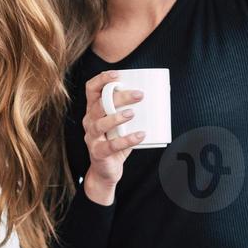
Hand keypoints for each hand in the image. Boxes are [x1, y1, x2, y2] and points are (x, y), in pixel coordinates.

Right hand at [82, 71, 144, 188]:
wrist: (105, 172)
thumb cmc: (115, 143)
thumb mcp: (121, 125)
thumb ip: (130, 111)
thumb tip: (158, 98)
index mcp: (93, 111)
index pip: (91, 89)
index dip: (102, 80)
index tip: (117, 75)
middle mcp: (89, 122)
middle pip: (99, 105)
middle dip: (118, 97)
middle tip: (139, 95)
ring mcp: (91, 138)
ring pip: (99, 124)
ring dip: (116, 117)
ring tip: (132, 113)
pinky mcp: (98, 153)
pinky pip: (111, 145)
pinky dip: (127, 140)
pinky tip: (140, 136)